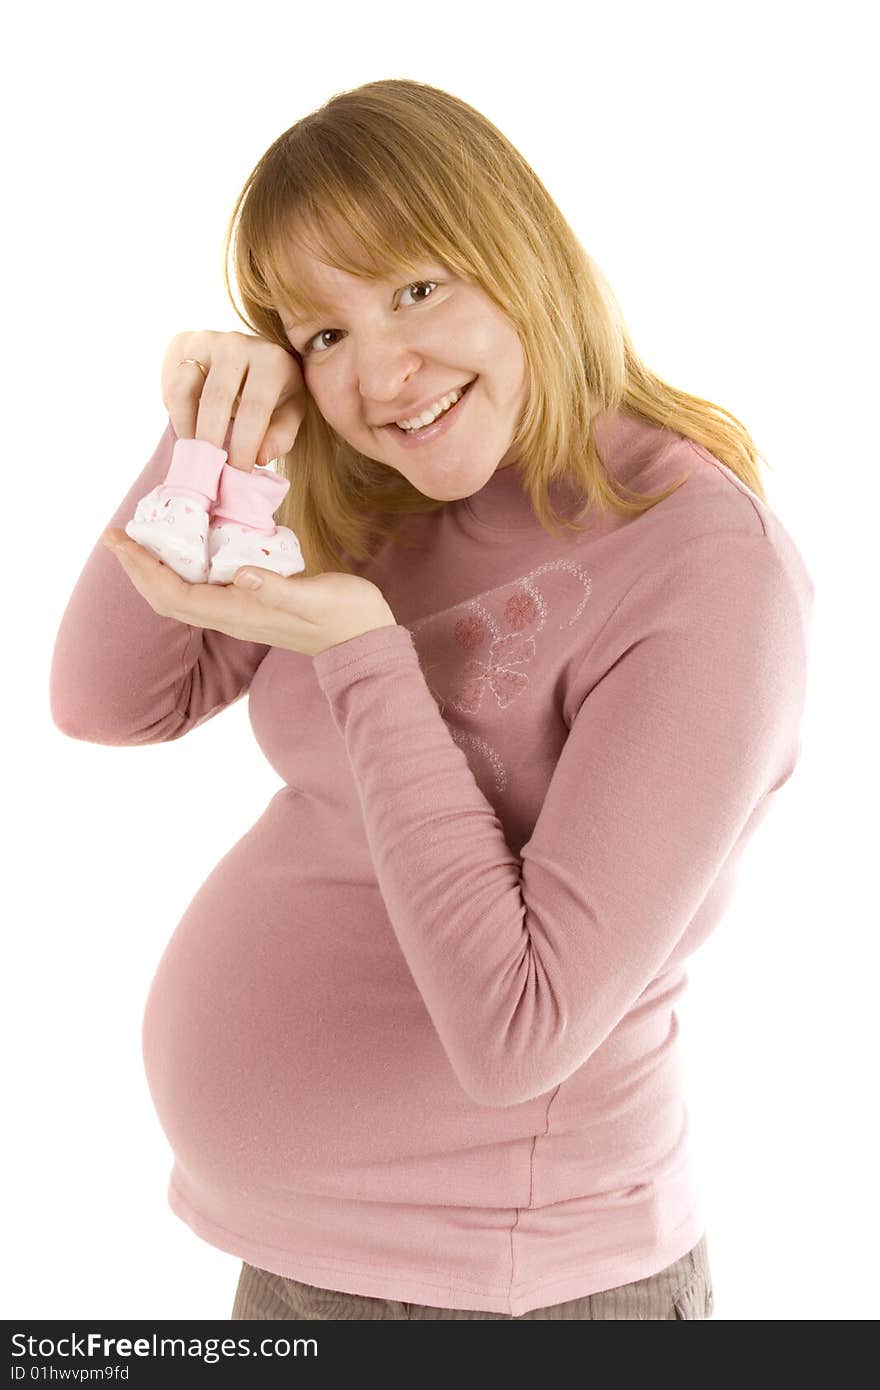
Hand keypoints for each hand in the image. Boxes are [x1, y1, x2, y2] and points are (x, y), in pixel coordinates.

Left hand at [101, 529, 396, 657]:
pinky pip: (202, 588)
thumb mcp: (315, 597)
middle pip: (167, 597)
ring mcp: (240, 612)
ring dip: (155, 568)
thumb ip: (277, 588)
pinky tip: (187, 546)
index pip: (173, 593)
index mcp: (238, 612)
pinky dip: (182, 567)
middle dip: (138, 567)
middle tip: (117, 534)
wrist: (366, 640)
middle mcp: (231, 615)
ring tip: (142, 539)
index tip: (119, 539)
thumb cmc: (345, 617)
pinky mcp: (252, 603)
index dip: (142, 568)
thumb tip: (240, 573)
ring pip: (181, 594)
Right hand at [161, 329, 306, 470]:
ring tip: (194, 453)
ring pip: (184, 388)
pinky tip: (188, 429)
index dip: (244, 445)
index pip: (254, 408)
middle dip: (210, 441)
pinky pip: (169, 383)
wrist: (253, 360)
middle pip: (216, 399)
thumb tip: (260, 457)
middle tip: (209, 469)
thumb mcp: (289, 414)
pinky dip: (174, 411)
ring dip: (186, 428)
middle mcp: (237, 344)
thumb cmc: (275, 393)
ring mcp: (206, 340)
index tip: (237, 472)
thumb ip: (281, 436)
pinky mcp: (182, 343)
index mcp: (271, 360)